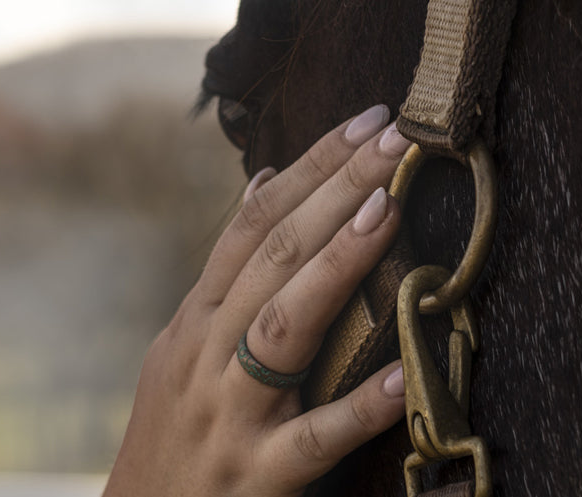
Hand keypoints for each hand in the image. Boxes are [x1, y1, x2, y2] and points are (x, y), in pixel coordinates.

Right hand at [105, 105, 413, 496]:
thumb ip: (227, 278)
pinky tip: (405, 375)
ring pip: (283, 330)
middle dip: (335, 191)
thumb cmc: (176, 441)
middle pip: (271, 259)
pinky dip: (360, 406)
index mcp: (194, 324)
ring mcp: (230, 417)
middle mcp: (205, 358)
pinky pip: (314, 439)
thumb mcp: (182, 352)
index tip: (368, 121)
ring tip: (387, 213)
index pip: (252, 227)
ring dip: (337, 266)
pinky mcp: (258, 478)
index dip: (310, 169)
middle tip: (395, 139)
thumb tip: (265, 184)